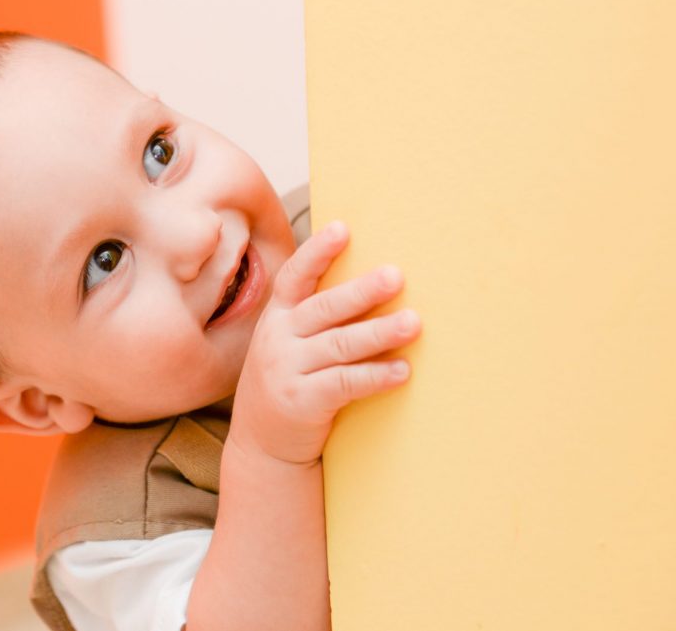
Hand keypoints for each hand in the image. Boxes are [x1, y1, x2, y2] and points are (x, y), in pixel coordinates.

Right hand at [229, 220, 420, 465]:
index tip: (343, 229)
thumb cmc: (287, 383)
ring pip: (339, 345)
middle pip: (324, 308)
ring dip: (379, 332)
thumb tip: (371, 284)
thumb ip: (313, 318)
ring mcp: (287, 371)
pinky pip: (345, 384)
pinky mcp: (302, 403)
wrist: (262, 446)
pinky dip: (375, 376)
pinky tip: (402, 370)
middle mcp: (278, 339)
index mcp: (277, 318)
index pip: (294, 277)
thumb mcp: (286, 344)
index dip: (318, 252)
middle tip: (396, 276)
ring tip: (414, 323)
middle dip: (362, 291)